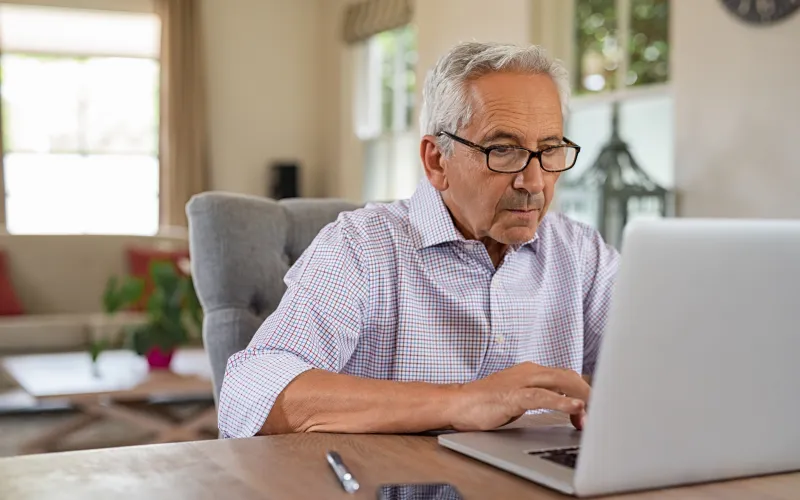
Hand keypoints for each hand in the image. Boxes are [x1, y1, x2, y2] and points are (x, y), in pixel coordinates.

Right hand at [446, 362, 589, 431]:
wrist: (457, 403)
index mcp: (530, 371)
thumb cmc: (485, 403)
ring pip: (560, 382)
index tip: (594, 409)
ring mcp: (520, 382)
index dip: (584, 391)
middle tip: (600, 413)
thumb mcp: (518, 397)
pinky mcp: (512, 396)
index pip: (567, 376)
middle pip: (569, 376)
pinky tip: (575, 408)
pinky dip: (561, 402)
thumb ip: (539, 397)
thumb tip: (564, 407)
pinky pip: (542, 397)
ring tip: (594, 414)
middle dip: (589, 394)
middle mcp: (528, 372)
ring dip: (581, 398)